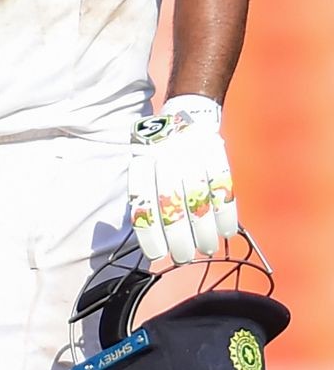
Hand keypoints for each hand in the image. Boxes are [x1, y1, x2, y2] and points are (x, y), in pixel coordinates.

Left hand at [127, 94, 236, 263]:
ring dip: (204, 232)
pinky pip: (223, 190)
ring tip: (205, 248)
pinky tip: (225, 231)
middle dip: (178, 239)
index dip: (150, 233)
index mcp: (143, 160)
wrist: (188, 112)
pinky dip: (226, 215)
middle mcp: (166, 158)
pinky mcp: (216, 154)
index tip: (156, 254)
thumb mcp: (143, 162)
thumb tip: (152, 238)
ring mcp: (192, 155)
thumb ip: (146, 193)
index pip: (143, 202)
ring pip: (199, 201)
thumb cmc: (162, 150)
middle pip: (172, 206)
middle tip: (183, 257)